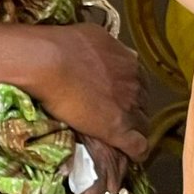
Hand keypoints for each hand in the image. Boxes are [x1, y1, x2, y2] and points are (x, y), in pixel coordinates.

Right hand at [35, 23, 149, 162]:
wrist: (49, 62)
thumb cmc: (64, 45)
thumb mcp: (94, 37)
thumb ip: (108, 48)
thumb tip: (110, 53)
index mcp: (130, 63)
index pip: (140, 83)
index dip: (130, 92)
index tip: (119, 98)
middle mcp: (134, 84)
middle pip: (143, 103)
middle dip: (133, 110)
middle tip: (116, 116)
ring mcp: (128, 107)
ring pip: (143, 124)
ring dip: (135, 130)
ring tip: (123, 138)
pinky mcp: (118, 129)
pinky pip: (138, 146)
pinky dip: (137, 152)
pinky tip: (133, 156)